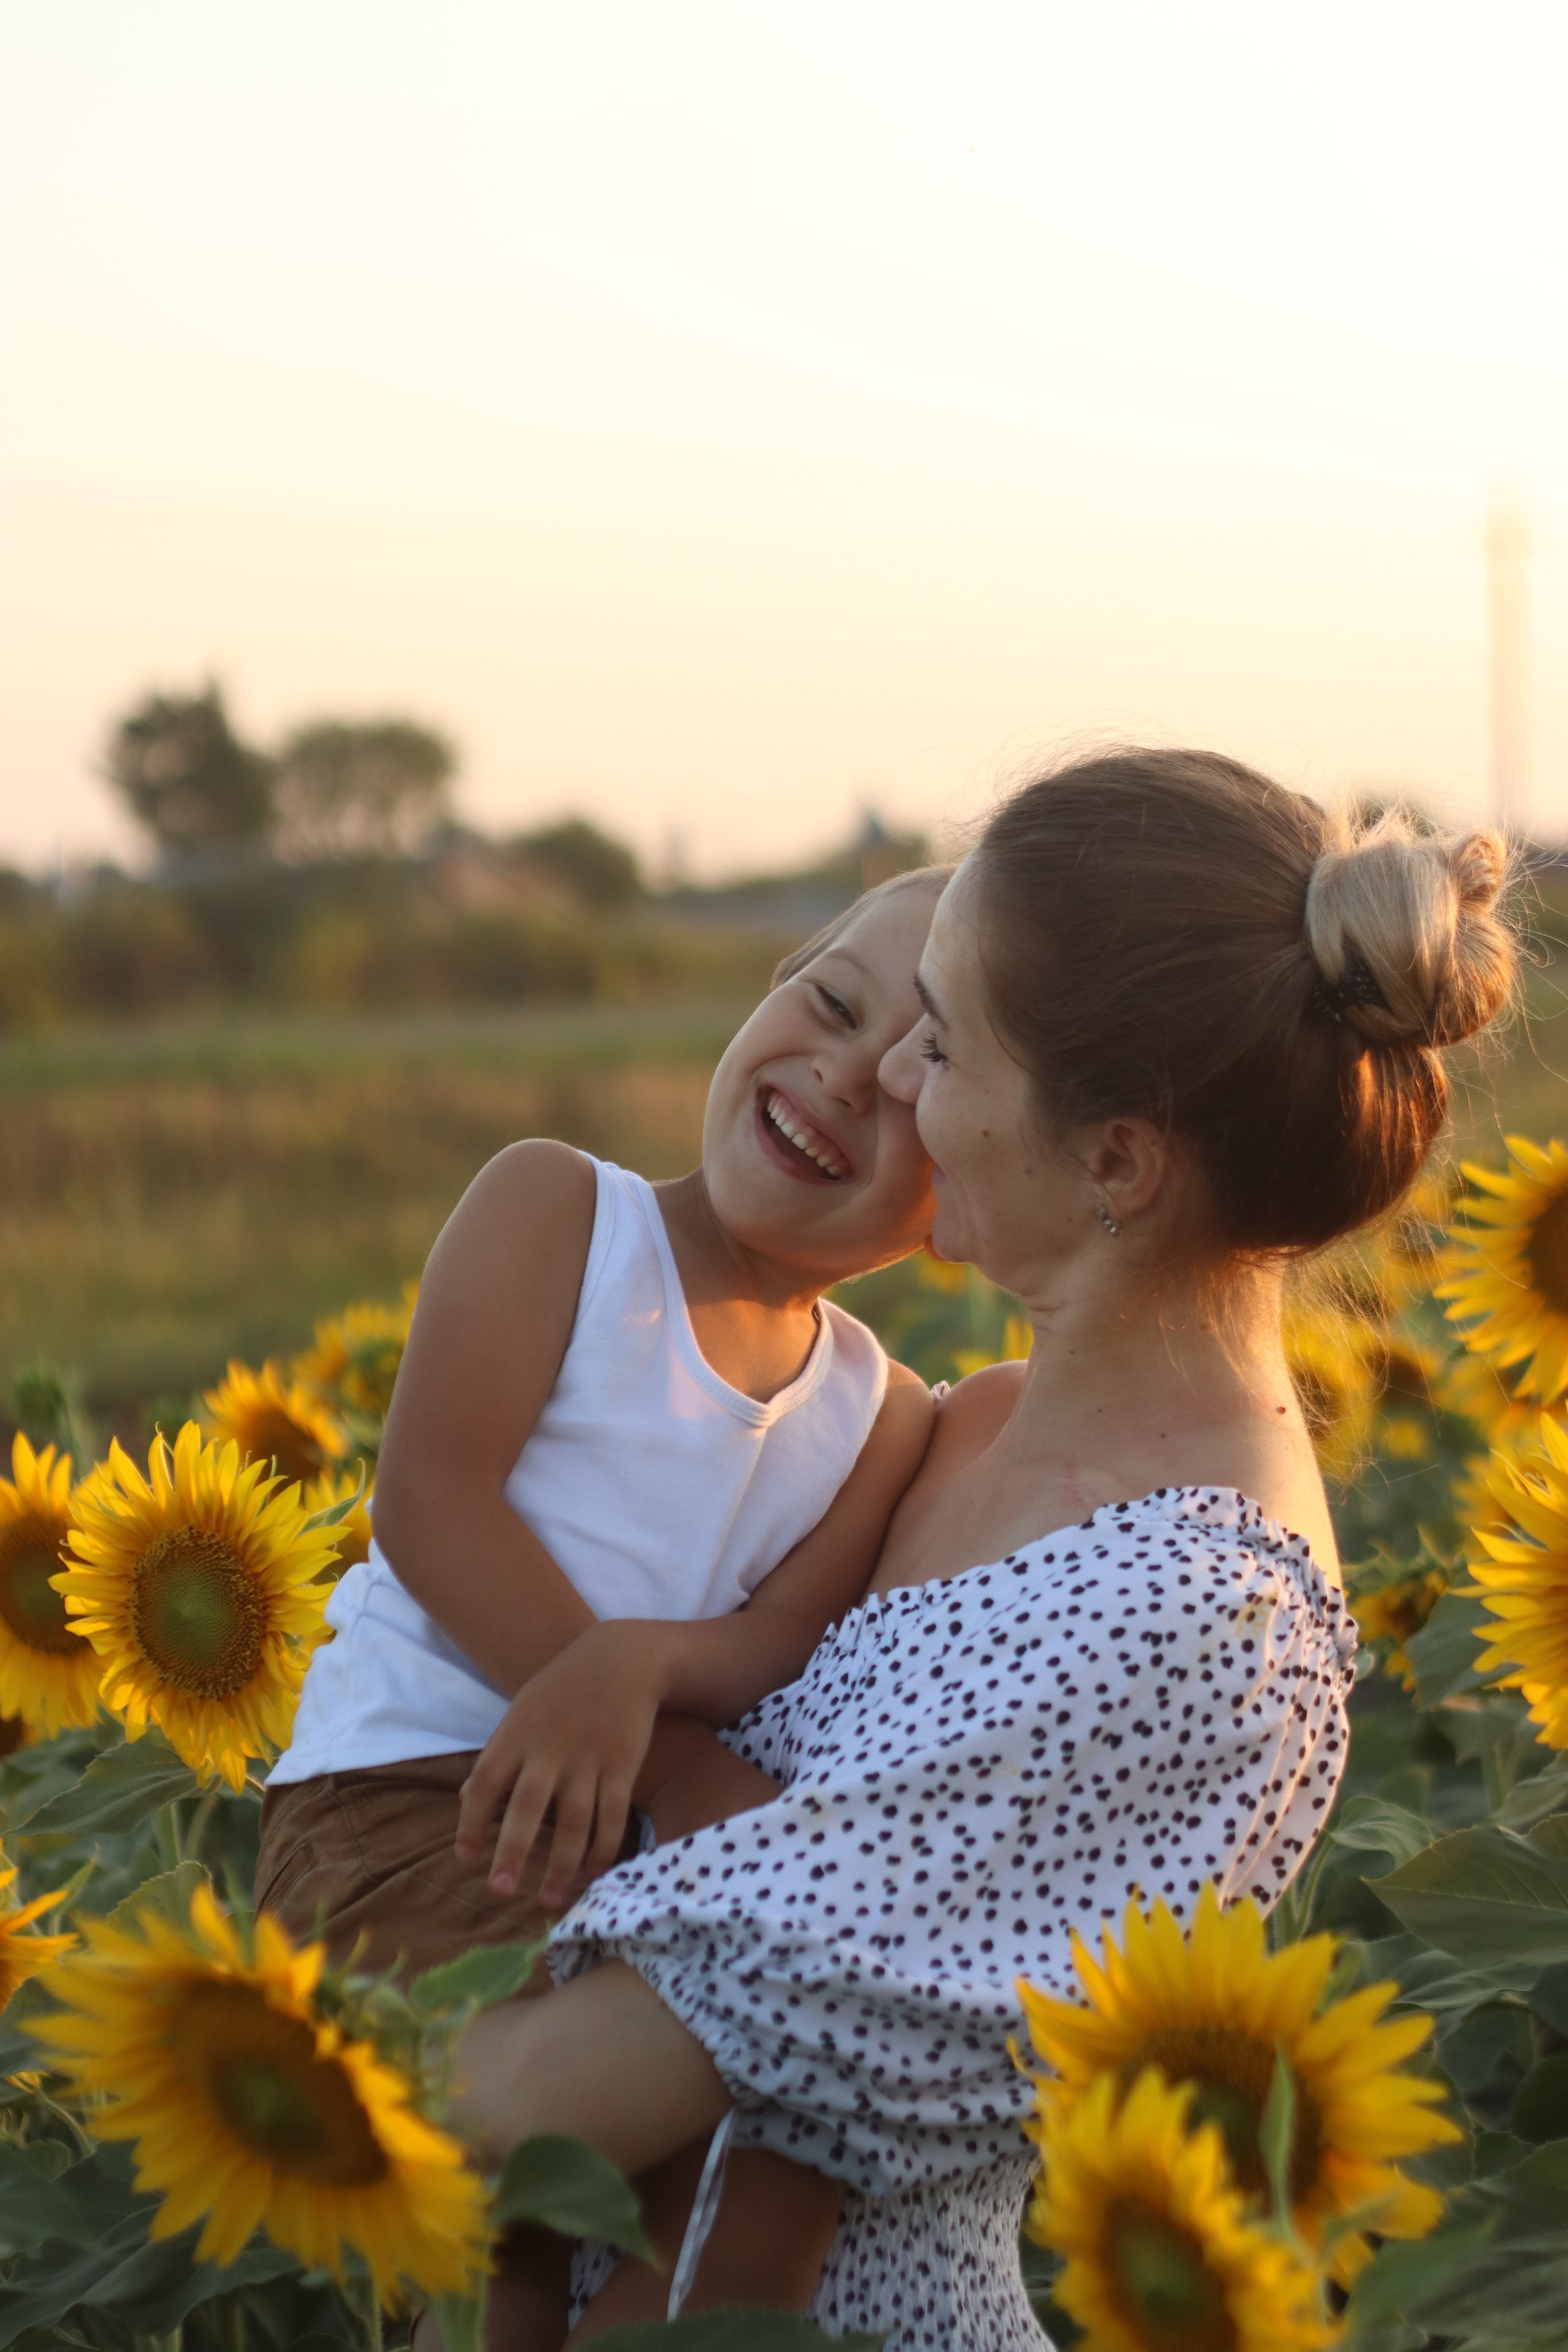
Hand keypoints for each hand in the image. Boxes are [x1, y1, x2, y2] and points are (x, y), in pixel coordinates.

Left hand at [455, 1622, 669, 1908]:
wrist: (621, 1658)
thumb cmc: (563, 1689)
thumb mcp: (521, 1713)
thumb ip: (498, 1757)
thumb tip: (466, 1800)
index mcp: (516, 1735)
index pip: (485, 1783)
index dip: (472, 1822)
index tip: (467, 1858)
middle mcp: (550, 1749)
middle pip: (527, 1808)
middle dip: (512, 1853)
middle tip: (500, 1892)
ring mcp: (588, 1757)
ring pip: (574, 1821)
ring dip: (561, 1865)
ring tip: (549, 1900)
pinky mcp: (623, 1763)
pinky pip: (613, 1814)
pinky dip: (604, 1846)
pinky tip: (595, 1870)